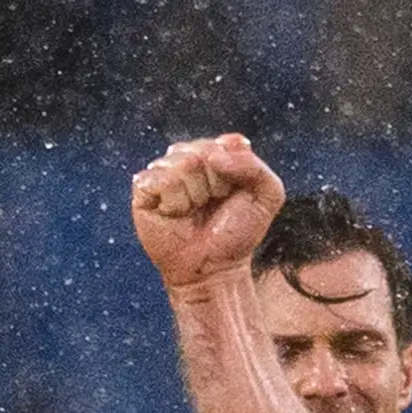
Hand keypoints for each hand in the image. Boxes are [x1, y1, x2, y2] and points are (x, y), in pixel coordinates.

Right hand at [130, 134, 284, 294]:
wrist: (214, 268)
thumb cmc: (237, 234)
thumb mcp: (267, 195)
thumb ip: (254, 164)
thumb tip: (215, 155)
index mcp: (214, 156)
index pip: (223, 144)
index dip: (232, 170)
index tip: (231, 194)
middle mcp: (187, 159)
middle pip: (202, 150)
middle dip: (215, 182)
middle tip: (212, 205)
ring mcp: (164, 173)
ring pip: (182, 163)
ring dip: (195, 193)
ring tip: (194, 211)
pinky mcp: (144, 191)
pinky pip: (160, 179)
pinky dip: (174, 200)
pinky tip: (175, 214)